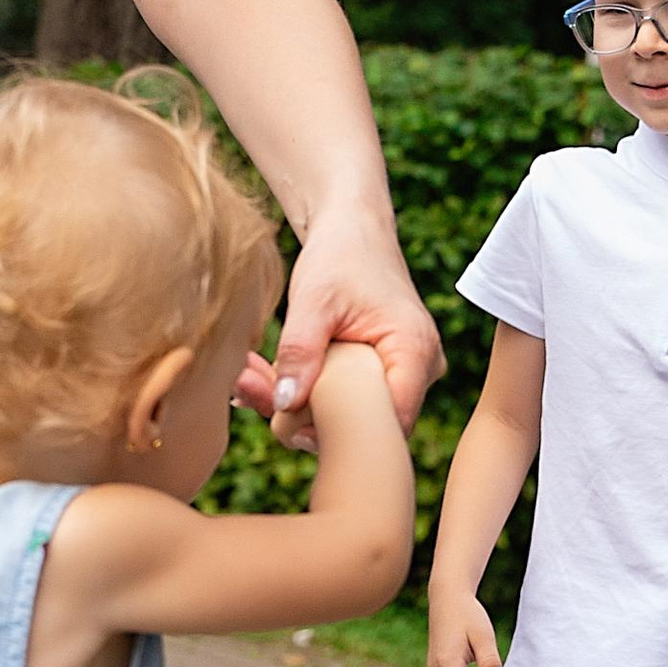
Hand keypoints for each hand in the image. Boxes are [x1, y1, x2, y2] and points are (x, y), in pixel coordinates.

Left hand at [238, 207, 442, 449]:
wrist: (353, 234)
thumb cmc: (341, 257)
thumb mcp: (314, 300)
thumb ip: (299, 351)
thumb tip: (285, 405)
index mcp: (415, 350)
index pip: (389, 422)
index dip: (341, 433)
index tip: (289, 421)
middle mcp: (419, 371)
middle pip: (367, 424)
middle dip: (303, 417)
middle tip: (248, 390)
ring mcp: (402, 376)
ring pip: (350, 417)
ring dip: (296, 406)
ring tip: (248, 377)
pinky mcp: (380, 378)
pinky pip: (344, 402)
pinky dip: (304, 394)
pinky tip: (262, 376)